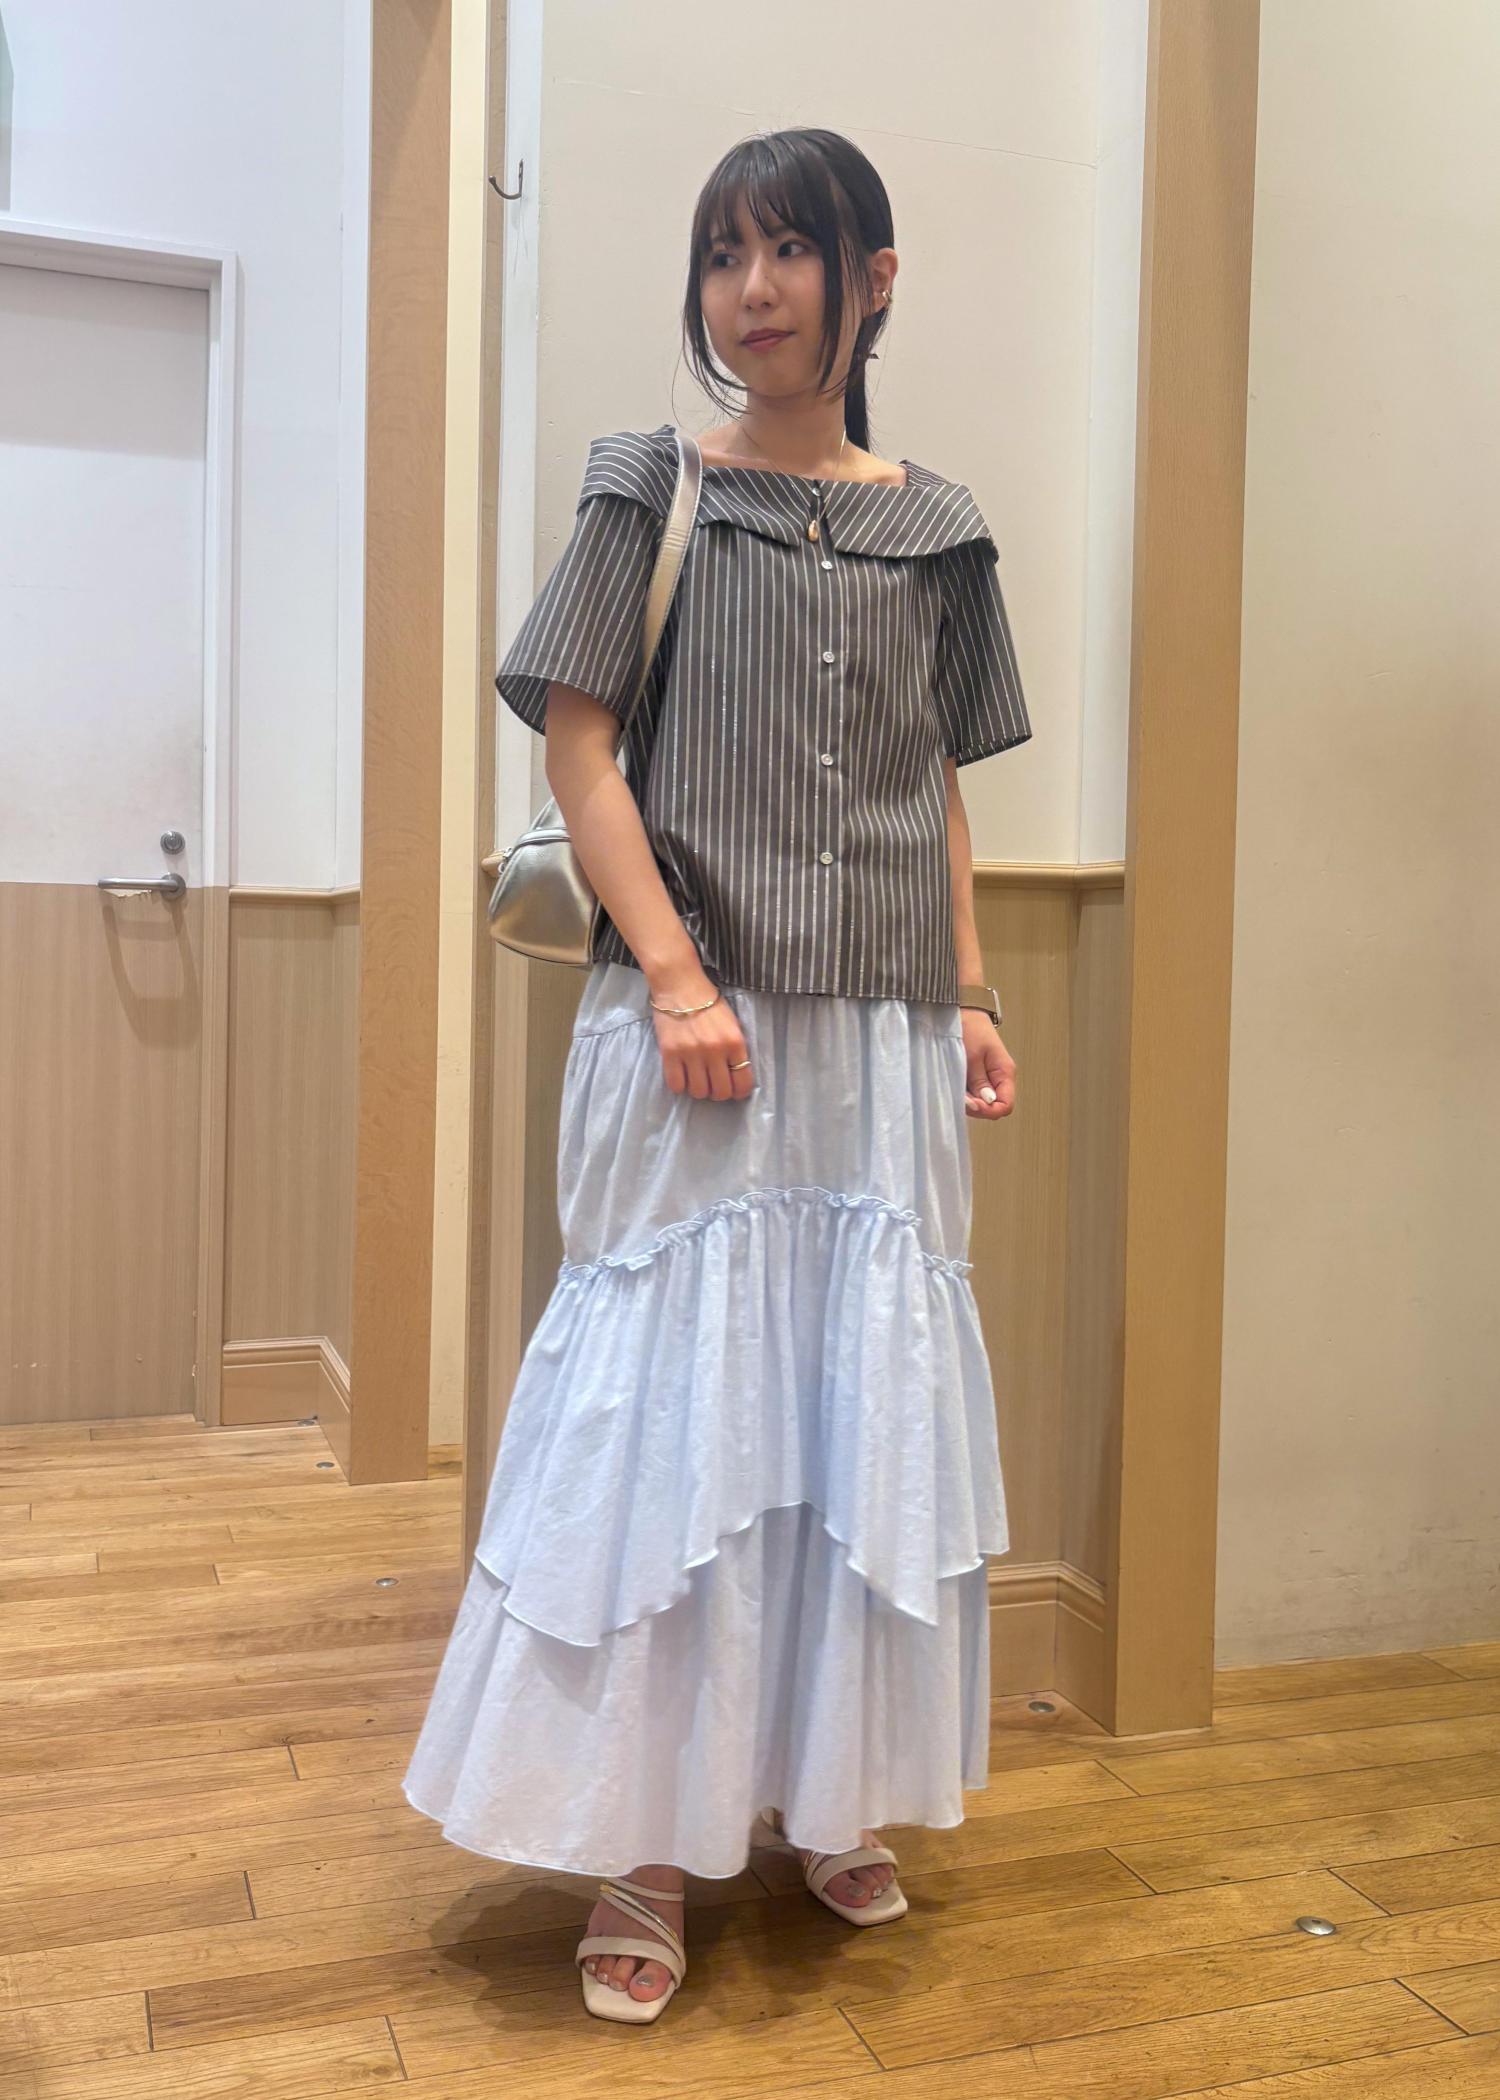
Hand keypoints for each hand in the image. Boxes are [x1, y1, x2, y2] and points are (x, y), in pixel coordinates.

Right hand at [648, 978, 754, 1100]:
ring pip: (699, 1092)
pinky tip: (682, 1075)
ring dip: (699, 1090)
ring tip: (697, 1079)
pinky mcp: (670, 1053)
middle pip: (721, 1092)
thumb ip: (735, 1049)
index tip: (735, 1091)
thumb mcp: (732, 1024)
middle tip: (714, 1085)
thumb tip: (735, 1075)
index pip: (743, 1082)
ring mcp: (691, 1053)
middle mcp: (715, 1051)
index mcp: (734, 1042)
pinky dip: (680, 1085)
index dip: (740, 1092)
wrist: (680, 985)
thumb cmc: (709, 1003)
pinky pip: (676, 1085)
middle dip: (719, 1093)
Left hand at [960, 1009, 1015, 1119]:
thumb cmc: (969, 1028)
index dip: (988, 1110)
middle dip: (975, 1107)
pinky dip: (963, 1094)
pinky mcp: (975, 1076)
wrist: (961, 1010)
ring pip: (981, 1102)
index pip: (1006, 1105)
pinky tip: (952, 1085)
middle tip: (958, 1096)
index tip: (969, 1103)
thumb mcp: (972, 1056)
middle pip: (992, 1107)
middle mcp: (998, 1079)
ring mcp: (987, 1078)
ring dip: (967, 1100)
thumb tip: (988, 1103)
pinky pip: (972, 1093)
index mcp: (1004, 1072)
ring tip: (953, 1088)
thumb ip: (980, 1082)